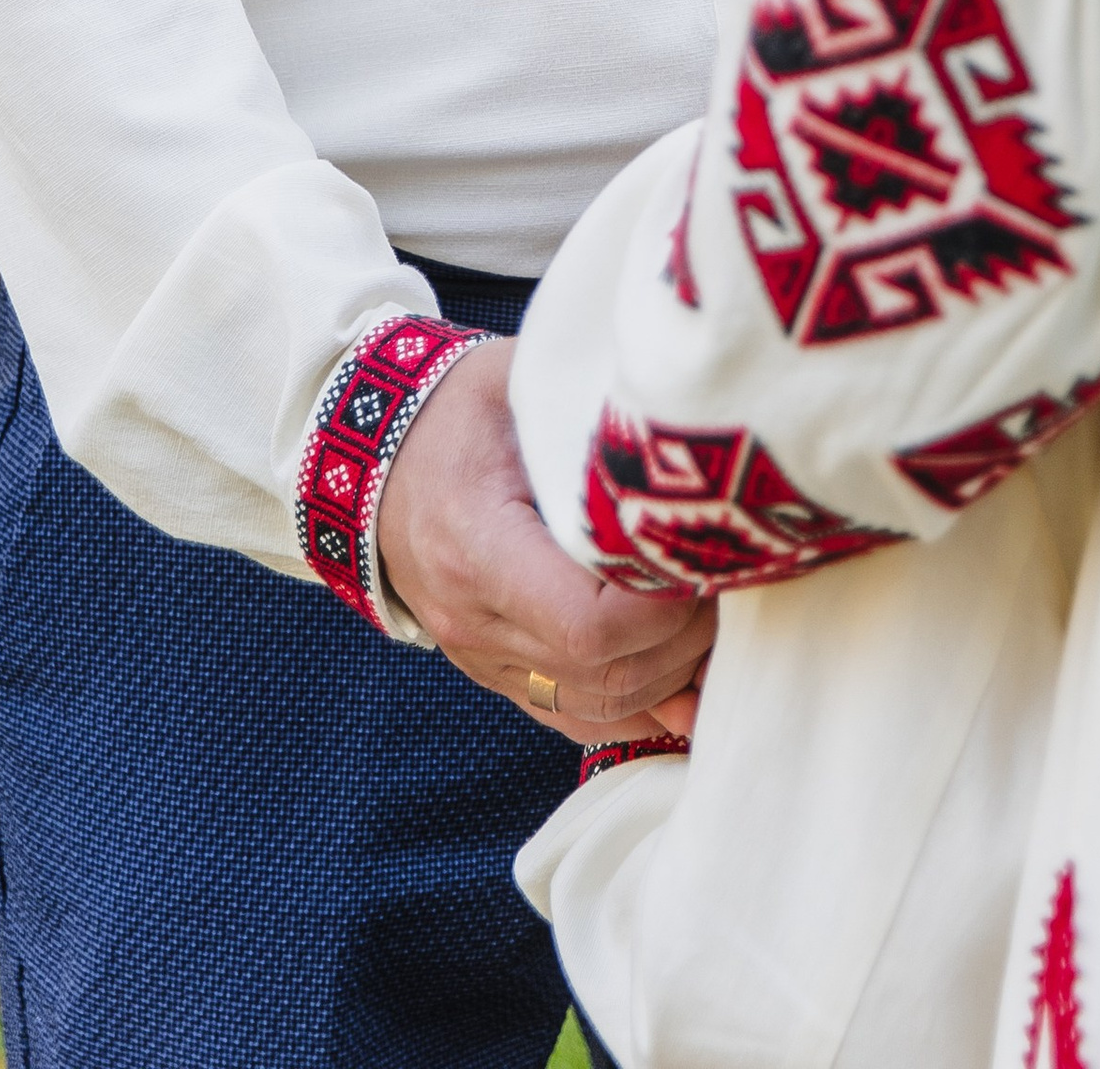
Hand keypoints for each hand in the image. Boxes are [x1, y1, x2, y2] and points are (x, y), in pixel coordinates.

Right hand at [376, 336, 711, 743]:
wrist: (374, 451)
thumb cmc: (454, 407)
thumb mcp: (516, 382)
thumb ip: (591, 407)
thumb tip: (681, 415)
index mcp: (476, 547)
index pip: (587, 623)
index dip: (664, 605)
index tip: (702, 552)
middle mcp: (473, 620)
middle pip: (605, 673)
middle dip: (686, 635)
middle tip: (724, 572)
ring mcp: (482, 657)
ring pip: (600, 706)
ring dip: (674, 671)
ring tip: (713, 608)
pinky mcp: (496, 671)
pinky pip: (579, 717)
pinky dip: (642, 704)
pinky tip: (688, 672)